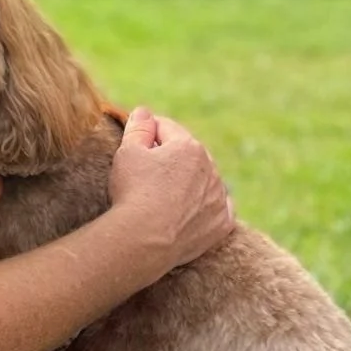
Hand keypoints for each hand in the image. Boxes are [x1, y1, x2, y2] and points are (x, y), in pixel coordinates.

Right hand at [108, 106, 234, 274]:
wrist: (145, 239)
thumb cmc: (133, 191)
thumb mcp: (128, 151)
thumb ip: (139, 127)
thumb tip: (144, 111)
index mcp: (189, 147)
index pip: (167, 128)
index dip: (147, 133)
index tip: (135, 144)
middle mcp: (211, 168)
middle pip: (188, 154)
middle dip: (170, 157)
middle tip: (146, 172)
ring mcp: (219, 197)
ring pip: (205, 180)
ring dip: (189, 181)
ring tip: (164, 194)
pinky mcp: (222, 224)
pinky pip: (219, 208)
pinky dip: (207, 206)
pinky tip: (192, 210)